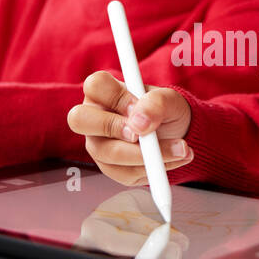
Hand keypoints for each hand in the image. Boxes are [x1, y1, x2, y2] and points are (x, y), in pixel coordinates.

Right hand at [66, 71, 192, 184]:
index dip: (116, 96)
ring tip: (180, 148)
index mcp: (103, 92)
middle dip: (111, 127)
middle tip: (141, 134)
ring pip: (107, 153)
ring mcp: (98, 145)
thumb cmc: (164, 111)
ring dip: (145, 155)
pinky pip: (125, 173)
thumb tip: (140, 122)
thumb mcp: (169, 100)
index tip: (139, 106)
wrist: (176, 133)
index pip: (94, 85)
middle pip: (79, 119)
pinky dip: (153, 169)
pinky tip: (174, 159)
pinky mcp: (111, 168)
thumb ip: (156, 103)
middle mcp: (93, 118)